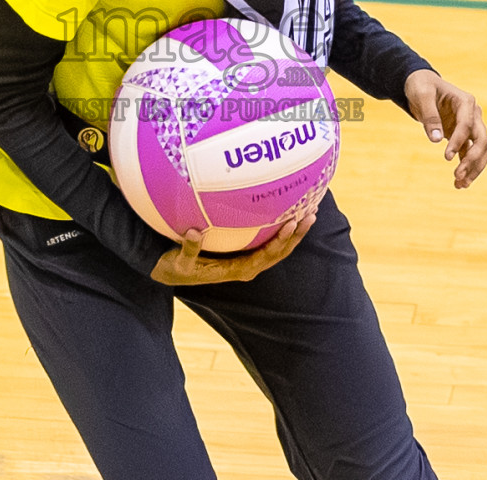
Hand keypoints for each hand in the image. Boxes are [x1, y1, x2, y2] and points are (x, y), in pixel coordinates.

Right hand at [150, 213, 315, 285]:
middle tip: (311, 213)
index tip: (290, 223)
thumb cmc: (179, 267)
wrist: (175, 274)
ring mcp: (250, 261)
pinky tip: (290, 212)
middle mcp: (248, 267)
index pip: (265, 255)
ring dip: (295, 232)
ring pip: (279, 248)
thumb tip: (192, 231)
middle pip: (280, 252)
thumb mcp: (180, 262)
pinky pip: (269, 242)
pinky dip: (283, 230)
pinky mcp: (247, 254)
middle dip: (296, 235)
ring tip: (310, 212)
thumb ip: (188, 249)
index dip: (280, 241)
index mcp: (237, 270)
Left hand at [404, 69, 486, 188]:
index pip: (467, 125)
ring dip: (474, 168)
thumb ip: (429, 116)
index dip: (458, 141)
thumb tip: (435, 140)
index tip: (446, 157)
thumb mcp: (422, 96)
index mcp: (466, 102)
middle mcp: (473, 114)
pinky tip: (459, 183)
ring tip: (460, 184)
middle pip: (482, 140)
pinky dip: (468, 168)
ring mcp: (471, 126)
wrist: (422, 85)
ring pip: (482, 150)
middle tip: (457, 175)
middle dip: (472, 159)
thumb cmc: (421, 86)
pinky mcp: (465, 136)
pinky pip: (471, 154)